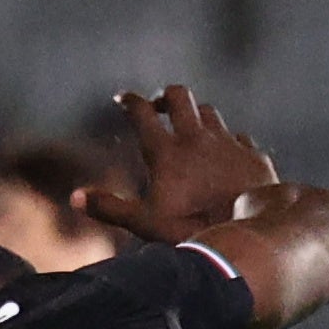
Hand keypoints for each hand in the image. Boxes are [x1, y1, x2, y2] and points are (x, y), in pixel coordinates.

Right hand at [77, 86, 281, 247]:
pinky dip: (228, 140)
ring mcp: (228, 143)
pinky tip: (226, 151)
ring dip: (196, 114)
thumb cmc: (193, 229)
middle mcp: (197, 139)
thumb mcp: (145, 223)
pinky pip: (238, 136)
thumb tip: (76, 197)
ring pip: (209, 110)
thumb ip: (110, 207)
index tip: (123, 100)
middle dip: (165, 97)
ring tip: (190, 126)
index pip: (142, 113)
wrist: (250, 231)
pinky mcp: (252, 155)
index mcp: (167, 152)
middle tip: (157, 107)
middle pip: (178, 97)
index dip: (130, 101)